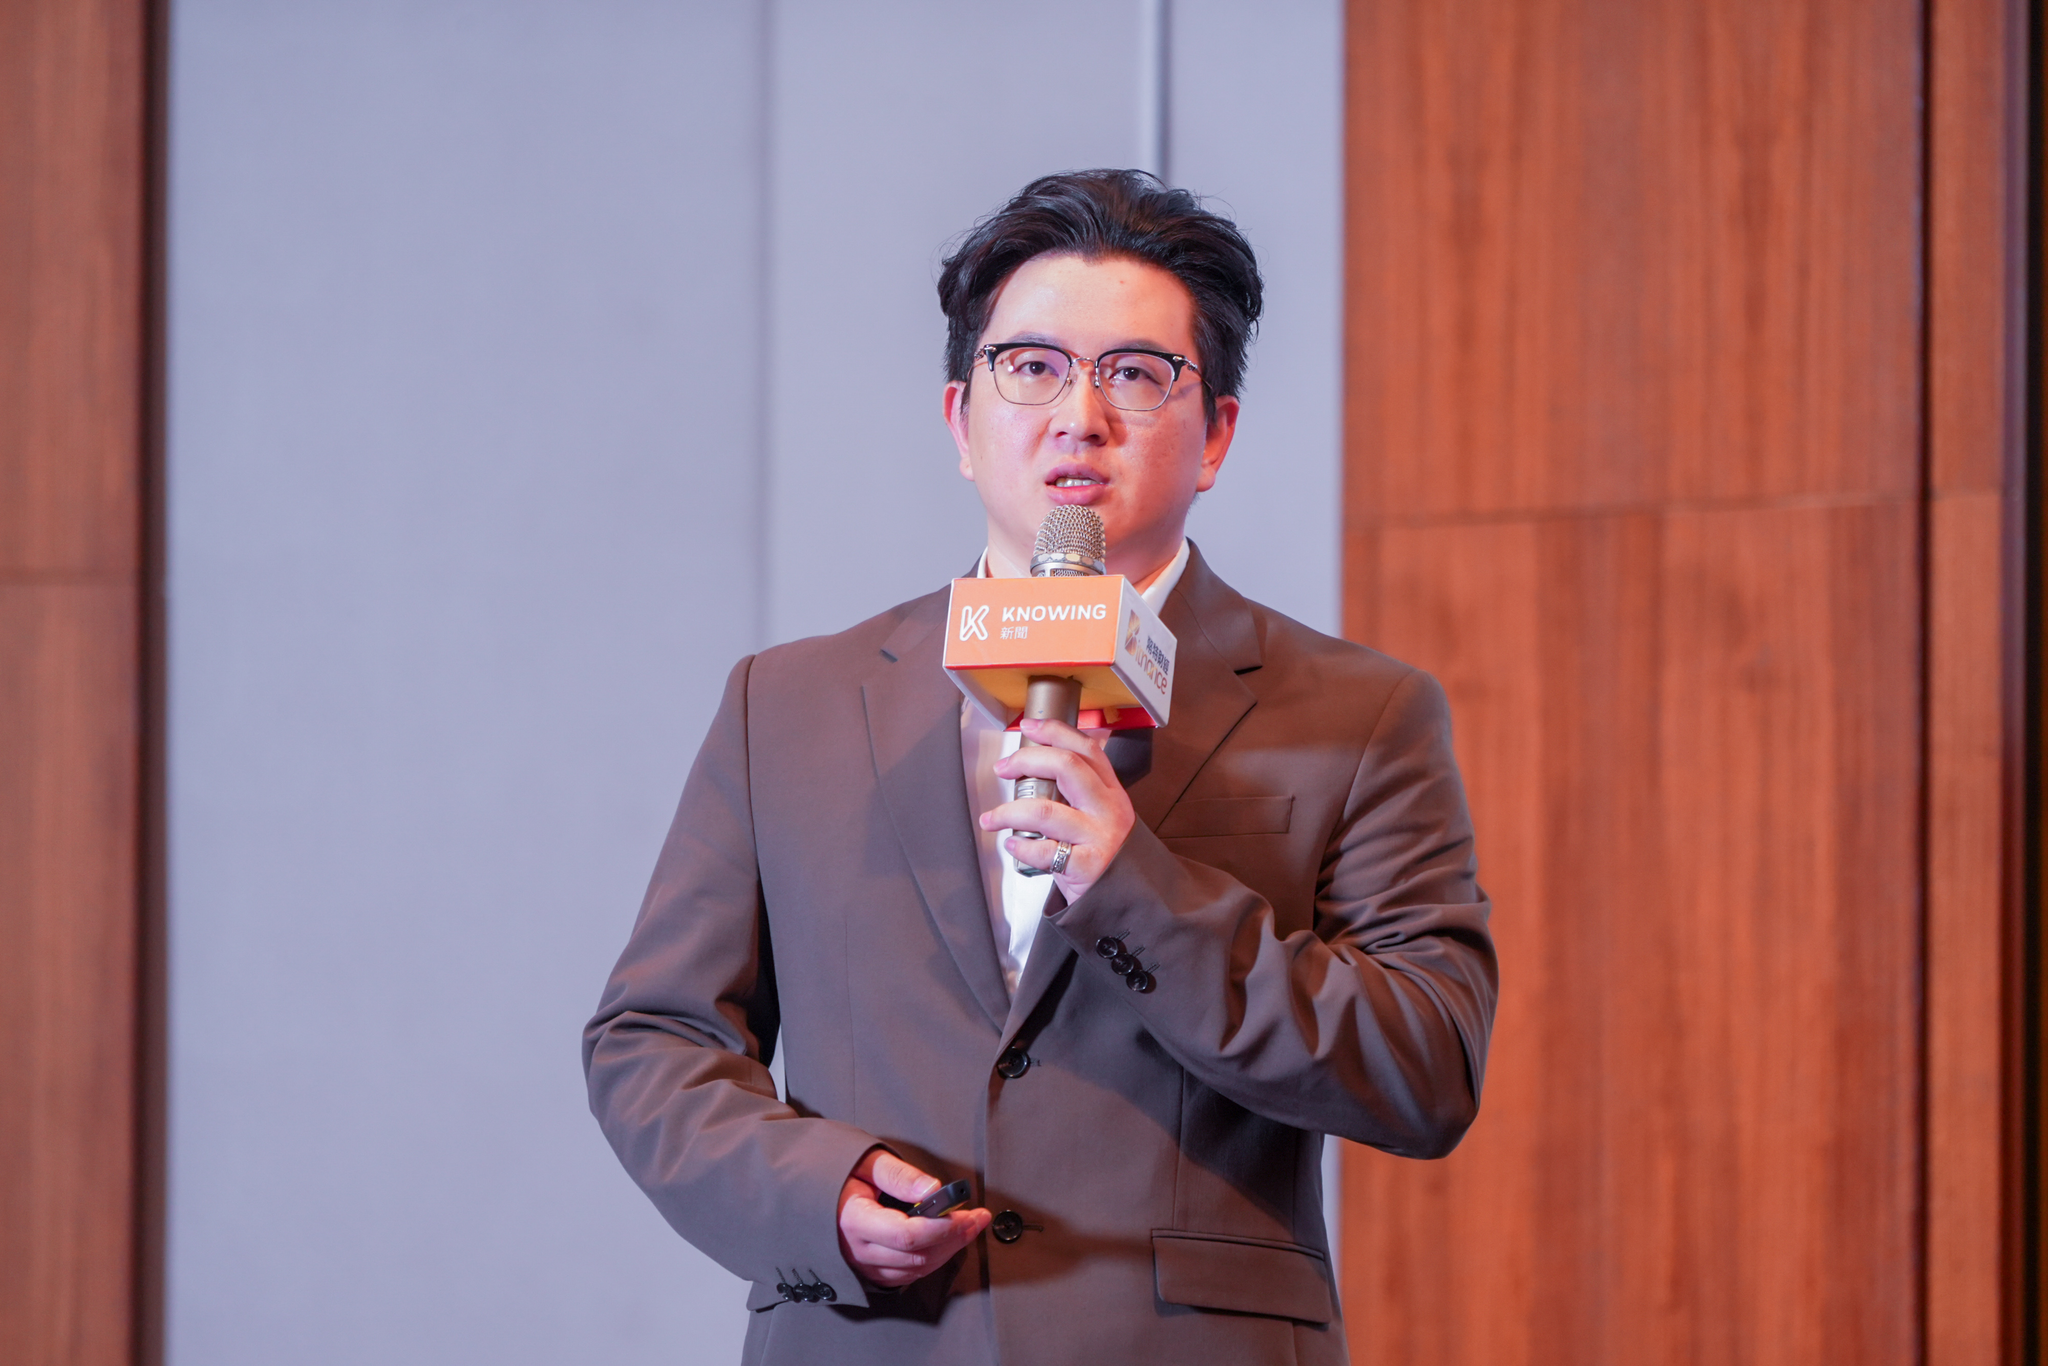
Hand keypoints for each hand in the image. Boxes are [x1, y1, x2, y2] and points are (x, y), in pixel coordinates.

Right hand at [837, 1149, 991, 1288]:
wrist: (805, 1195)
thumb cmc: (835, 1175)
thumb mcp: (866, 1162)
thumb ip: (899, 1176)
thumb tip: (933, 1189)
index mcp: (853, 1220)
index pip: (906, 1235)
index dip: (941, 1228)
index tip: (966, 1214)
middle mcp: (856, 1250)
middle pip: (917, 1255)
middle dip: (954, 1237)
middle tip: (977, 1217)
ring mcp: (862, 1265)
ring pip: (916, 1269)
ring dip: (948, 1250)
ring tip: (969, 1226)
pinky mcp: (869, 1272)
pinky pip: (907, 1275)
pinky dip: (932, 1260)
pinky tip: (946, 1241)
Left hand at [980, 717, 1135, 902]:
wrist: (1125, 899)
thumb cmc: (1103, 856)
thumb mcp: (1099, 816)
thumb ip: (1077, 793)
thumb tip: (1033, 768)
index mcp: (1111, 792)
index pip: (1087, 749)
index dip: (1055, 732)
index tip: (1028, 727)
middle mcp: (1108, 809)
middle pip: (1066, 767)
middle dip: (1027, 761)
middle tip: (1003, 769)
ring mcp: (1098, 837)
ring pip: (1044, 810)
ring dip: (1008, 811)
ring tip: (992, 818)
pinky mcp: (1086, 866)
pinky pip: (1043, 851)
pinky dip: (1020, 847)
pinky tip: (1012, 845)